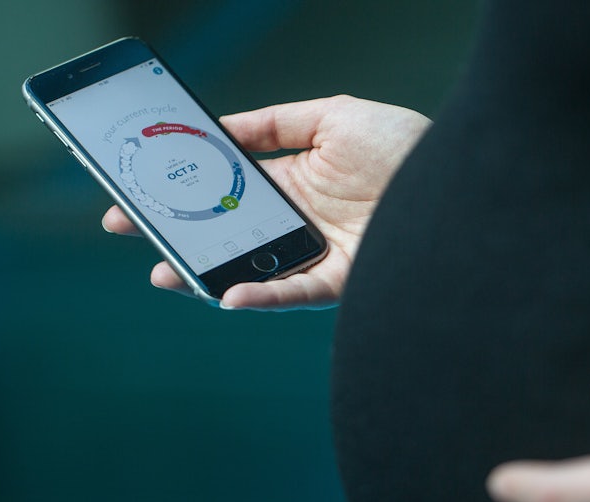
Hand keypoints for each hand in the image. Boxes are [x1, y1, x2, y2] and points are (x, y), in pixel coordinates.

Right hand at [102, 95, 429, 309]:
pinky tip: (230, 294)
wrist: (460, 177)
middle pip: (230, 233)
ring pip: (254, 271)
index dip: (187, 190)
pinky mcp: (345, 281)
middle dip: (179, 234)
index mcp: (297, 182)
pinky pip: (298, 294)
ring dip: (208, 275)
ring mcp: (321, 254)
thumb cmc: (404, 143)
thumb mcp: (333, 116)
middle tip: (129, 228)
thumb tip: (224, 129)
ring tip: (166, 274)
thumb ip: (276, 125)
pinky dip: (264, 296)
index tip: (143, 188)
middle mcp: (303, 223)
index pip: (228, 189)